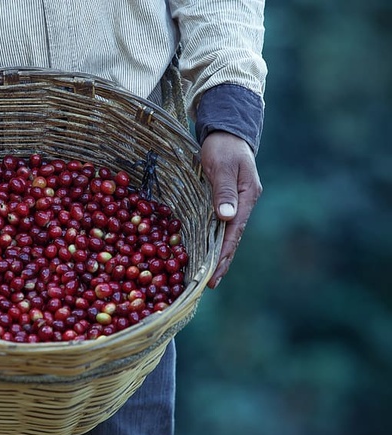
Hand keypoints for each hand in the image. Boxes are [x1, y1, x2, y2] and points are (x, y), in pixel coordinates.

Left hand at [200, 131, 262, 287]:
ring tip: (206, 276)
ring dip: (217, 254)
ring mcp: (235, 204)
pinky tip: (204, 251)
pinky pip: (219, 226)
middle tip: (209, 285)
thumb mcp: (222, 166)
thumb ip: (224, 191)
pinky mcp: (224, 202)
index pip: (234, 232)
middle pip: (232, 238)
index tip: (214, 274)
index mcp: (247, 197)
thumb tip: (226, 217)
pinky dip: (212, 240)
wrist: (227, 132)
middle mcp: (243, 205)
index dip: (224, 254)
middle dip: (222, 262)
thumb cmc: (223, 147)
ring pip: (226, 234)